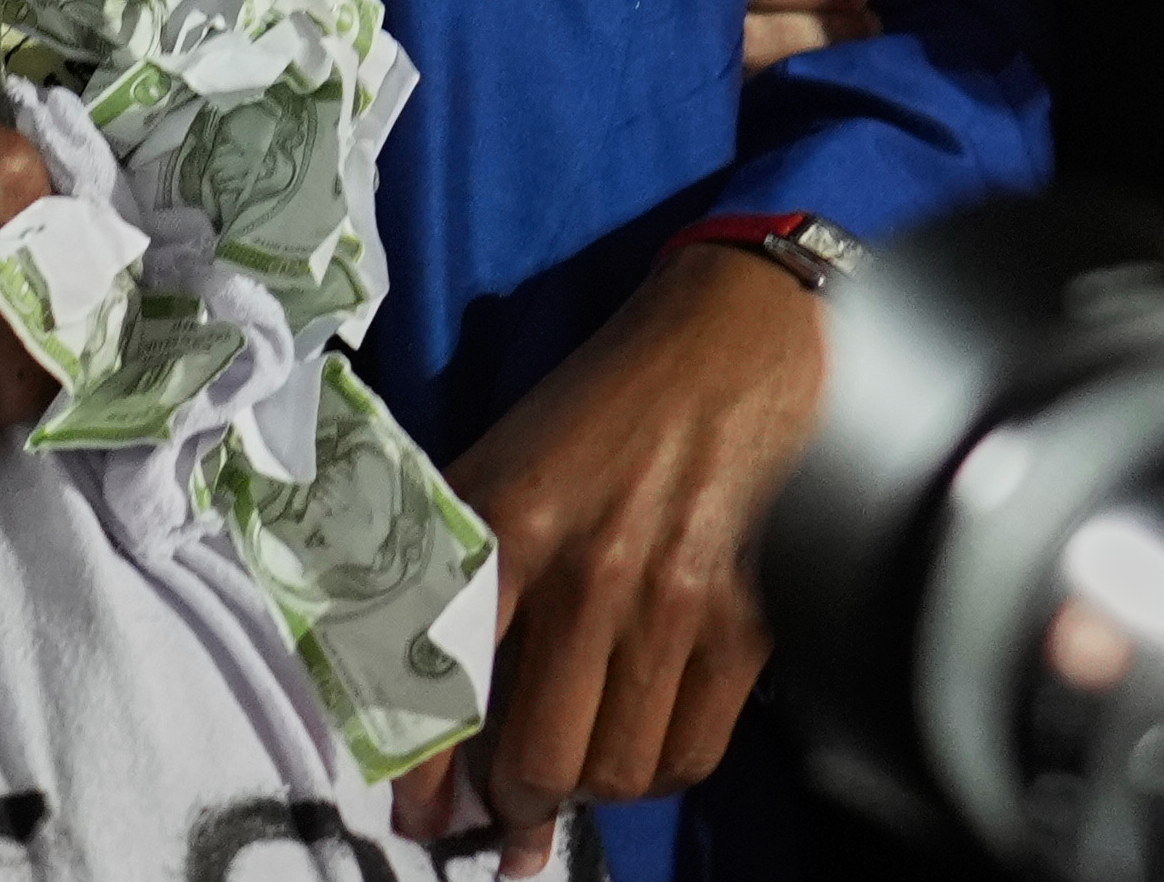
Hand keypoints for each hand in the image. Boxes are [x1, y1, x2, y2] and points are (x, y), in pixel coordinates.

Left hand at [397, 244, 822, 866]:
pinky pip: (691, 753)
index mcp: (507, 525)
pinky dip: (654, 774)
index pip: (445, 680)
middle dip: (510, 802)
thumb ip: (454, 565)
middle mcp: (590, 574)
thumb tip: (426, 684)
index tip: (416, 814)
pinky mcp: (748, 627)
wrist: (728, 349)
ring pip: (615, 770)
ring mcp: (676, 607)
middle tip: (497, 808)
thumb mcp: (498, 463)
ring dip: (582, 792)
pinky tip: (633, 751)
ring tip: (566, 774)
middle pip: (540, 758)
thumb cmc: (596, 410)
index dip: (424, 770)